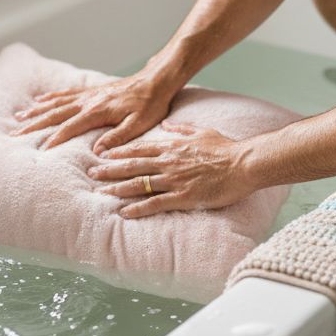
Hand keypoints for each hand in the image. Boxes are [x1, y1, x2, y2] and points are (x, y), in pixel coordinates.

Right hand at [11, 70, 178, 153]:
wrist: (157, 79)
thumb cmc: (151, 104)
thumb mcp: (139, 124)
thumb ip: (117, 137)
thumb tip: (96, 152)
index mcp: (98, 111)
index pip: (70, 127)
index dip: (55, 139)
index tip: (40, 149)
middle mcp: (89, 101)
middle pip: (55, 114)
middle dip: (34, 125)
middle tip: (14, 134)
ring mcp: (88, 95)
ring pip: (56, 103)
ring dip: (37, 111)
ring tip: (19, 118)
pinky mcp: (92, 91)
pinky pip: (66, 94)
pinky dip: (50, 98)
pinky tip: (40, 100)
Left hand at [87, 121, 255, 217]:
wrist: (244, 163)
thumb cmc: (226, 148)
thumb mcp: (202, 131)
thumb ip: (182, 128)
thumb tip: (168, 123)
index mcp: (172, 146)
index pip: (139, 148)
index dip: (119, 152)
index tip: (102, 154)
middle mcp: (169, 162)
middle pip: (133, 165)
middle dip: (109, 170)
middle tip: (91, 174)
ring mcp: (174, 180)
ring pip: (139, 184)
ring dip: (118, 188)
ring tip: (101, 192)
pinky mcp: (183, 197)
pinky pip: (155, 203)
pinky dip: (138, 208)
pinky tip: (124, 212)